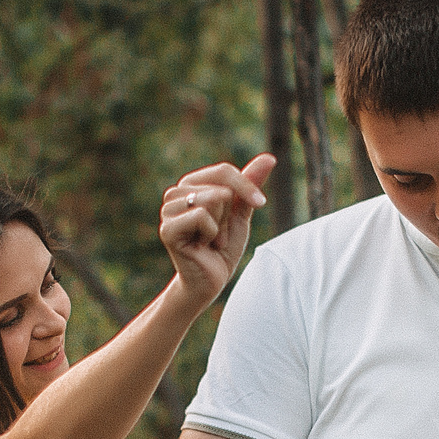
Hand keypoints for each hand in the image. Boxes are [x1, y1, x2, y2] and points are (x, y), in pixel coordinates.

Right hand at [159, 155, 275, 302]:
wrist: (211, 281)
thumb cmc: (223, 247)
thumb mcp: (241, 212)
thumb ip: (250, 185)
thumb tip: (270, 157)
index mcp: (191, 184)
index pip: (224, 170)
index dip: (246, 186)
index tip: (261, 203)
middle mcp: (175, 193)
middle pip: (221, 187)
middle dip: (229, 215)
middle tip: (218, 234)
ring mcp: (168, 210)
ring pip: (213, 200)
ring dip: (220, 226)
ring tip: (210, 240)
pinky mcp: (168, 228)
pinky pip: (201, 216)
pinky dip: (211, 234)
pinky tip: (201, 246)